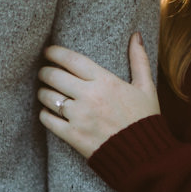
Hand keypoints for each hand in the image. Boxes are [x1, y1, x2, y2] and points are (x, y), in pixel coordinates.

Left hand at [37, 32, 158, 157]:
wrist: (143, 156)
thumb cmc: (145, 119)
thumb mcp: (147, 87)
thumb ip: (139, 59)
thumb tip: (136, 35)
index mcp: (106, 81)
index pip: (72, 60)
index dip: (55, 53)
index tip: (48, 52)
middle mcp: (89, 96)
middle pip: (53, 76)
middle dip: (45, 71)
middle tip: (44, 72)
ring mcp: (78, 117)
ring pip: (47, 97)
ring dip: (43, 92)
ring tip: (46, 91)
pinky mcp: (71, 135)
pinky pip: (47, 119)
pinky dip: (44, 113)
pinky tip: (48, 111)